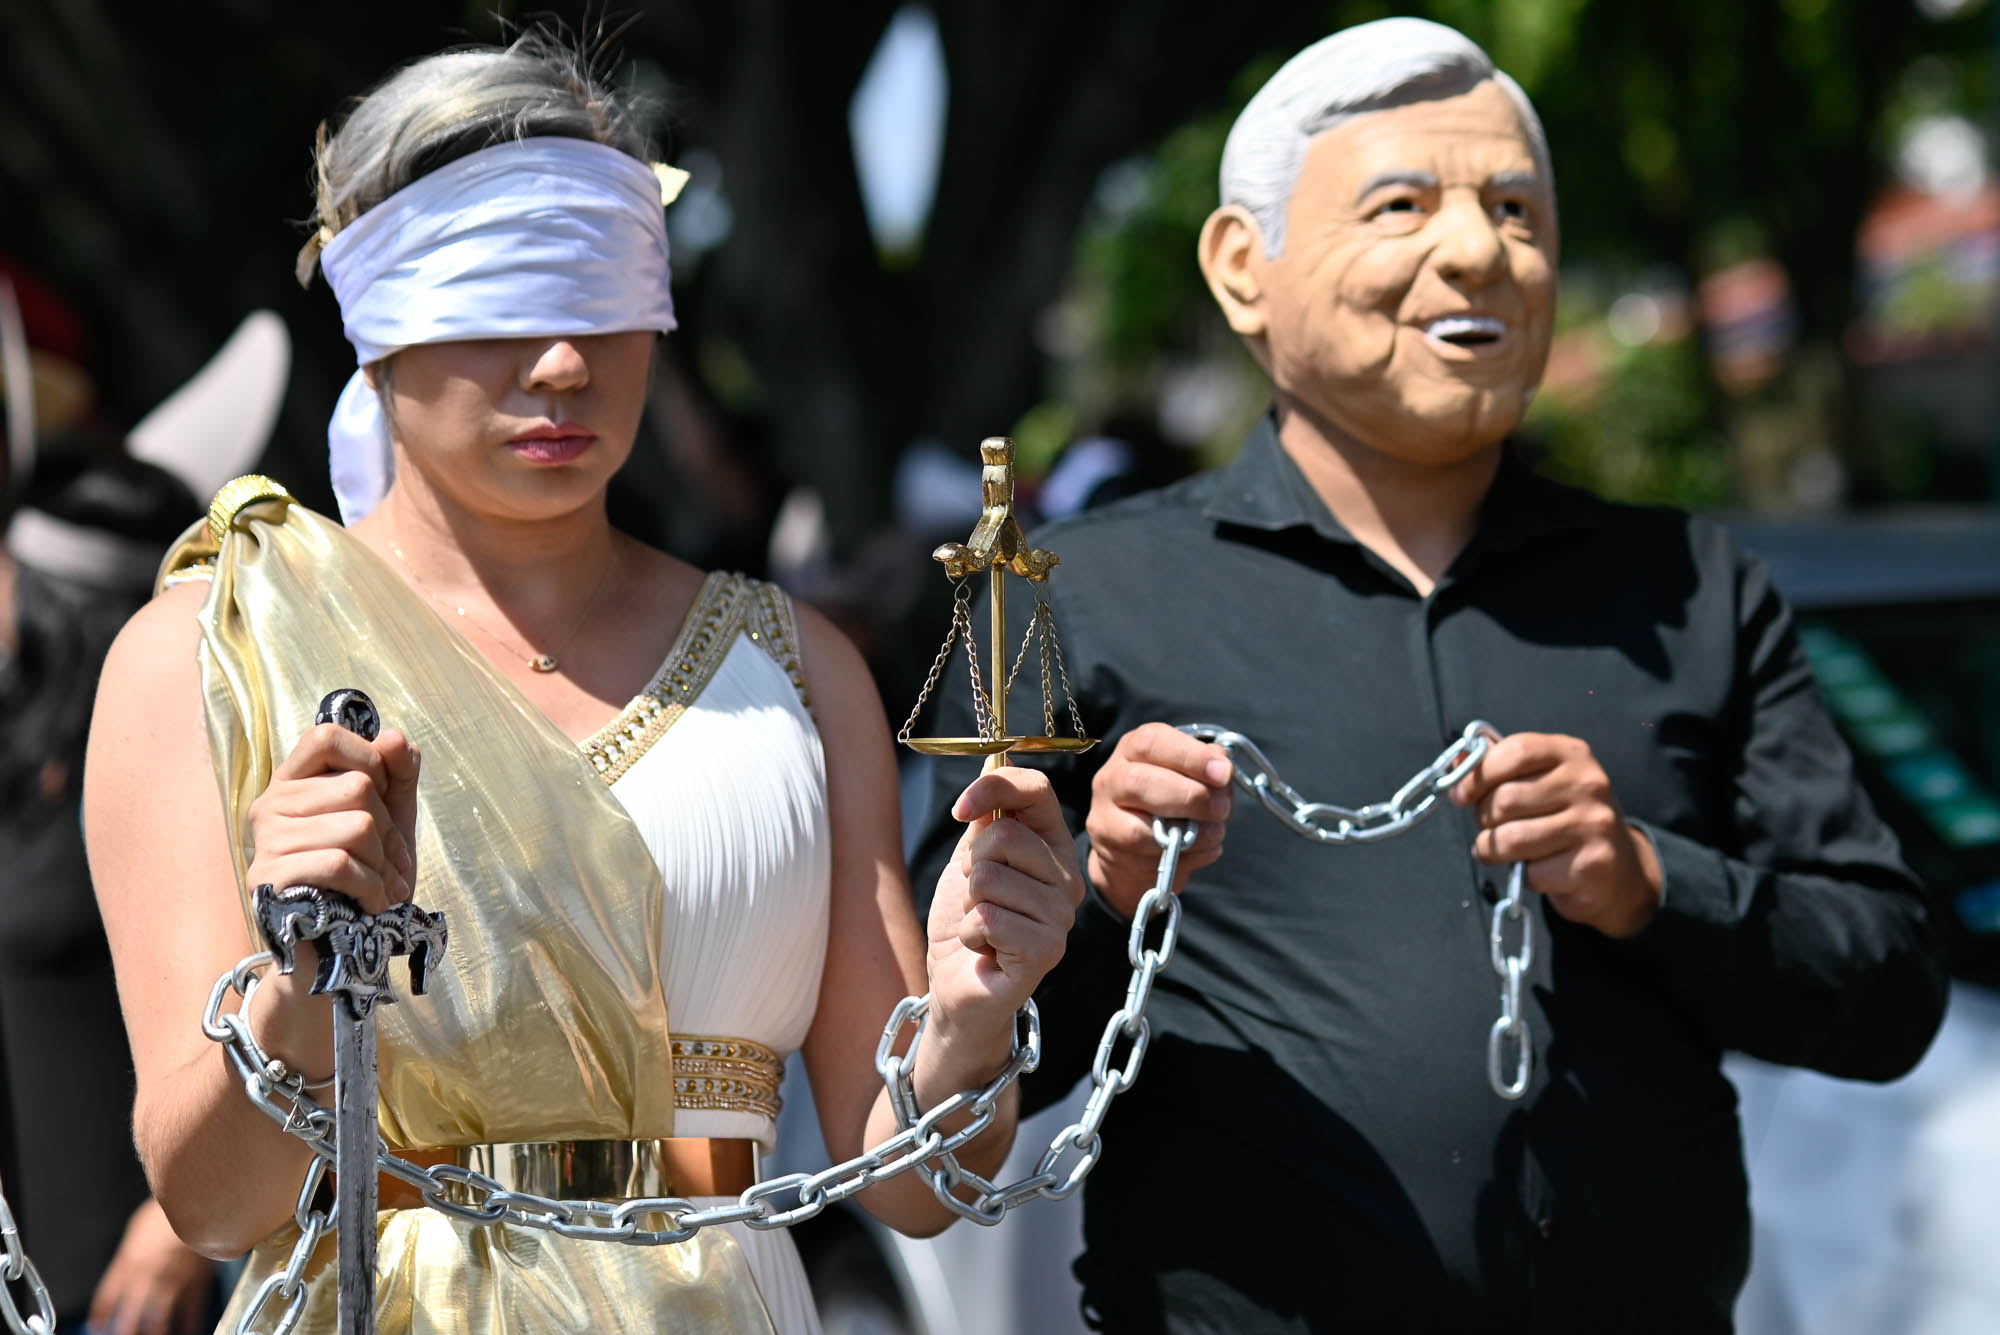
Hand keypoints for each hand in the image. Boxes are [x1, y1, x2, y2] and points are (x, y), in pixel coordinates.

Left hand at [86, 1198, 213, 1334]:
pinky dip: (190, 1323)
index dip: (100, 1315)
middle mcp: (147, 1277)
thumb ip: (131, 1252)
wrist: (198, 1204)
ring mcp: (173, 1281)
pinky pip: (192, 1308)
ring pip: (159, 1318)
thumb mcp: (137, 1229)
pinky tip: (189, 1330)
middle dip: (124, 1331)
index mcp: (129, 1262)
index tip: (98, 1326)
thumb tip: (128, 1264)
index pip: (107, 1296)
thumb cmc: (168, 1212)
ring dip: (155, 1333)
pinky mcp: (196, 1280)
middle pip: (130, 1314)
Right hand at [244, 722, 420, 915]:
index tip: (381, 794)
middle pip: (357, 787)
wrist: (342, 945)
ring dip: (385, 864)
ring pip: (357, 827)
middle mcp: (270, 804)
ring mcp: (265, 842)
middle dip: (390, 830)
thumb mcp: (392, 818)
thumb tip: (394, 737)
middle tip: (393, 862)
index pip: (325, 737)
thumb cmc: (365, 875)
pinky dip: (371, 886)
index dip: (367, 758)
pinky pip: (339, 864)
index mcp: (294, 781)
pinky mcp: (268, 879)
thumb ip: (397, 774)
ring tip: (385, 886)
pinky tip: (373, 902)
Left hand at [924, 765, 1083, 1085]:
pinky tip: (984, 949)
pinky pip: (988, 917)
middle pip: (1004, 833)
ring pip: (989, 878)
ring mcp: (1060, 917)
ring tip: (981, 926)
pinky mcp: (1046, 951)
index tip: (961, 810)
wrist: (956, 987)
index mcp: (1053, 848)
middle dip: (970, 866)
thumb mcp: (970, 858)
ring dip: (968, 905)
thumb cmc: (966, 923)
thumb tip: (996, 758)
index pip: (1037, 790)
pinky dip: (970, 932)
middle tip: (975, 898)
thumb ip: (987, 815)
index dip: (993, 788)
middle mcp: (1067, 879)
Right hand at [1084, 722, 1231, 916]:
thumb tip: (1221, 765)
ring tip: (1215, 832)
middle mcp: (1111, 778)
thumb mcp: (1189, 773)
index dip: (1191, 757)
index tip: (1223, 773)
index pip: (1152, 743)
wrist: (1134, 847)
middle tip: (1221, 808)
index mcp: (1132, 749)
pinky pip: (1147, 861)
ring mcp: (1104, 818)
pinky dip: (1184, 857)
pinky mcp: (1109, 853)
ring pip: (1137, 830)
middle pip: (1138, 783)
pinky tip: (1202, 849)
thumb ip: (1205, 767)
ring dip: (1186, 834)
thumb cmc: (1170, 799)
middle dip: (1188, 797)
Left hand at [1451, 731, 1662, 938]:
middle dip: (1485, 820)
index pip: (1514, 752)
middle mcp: (1588, 784)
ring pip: (1510, 839)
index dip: (1477, 776)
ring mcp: (1594, 824)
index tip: (1461, 796)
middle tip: (1494, 828)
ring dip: (1494, 851)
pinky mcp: (1592, 864)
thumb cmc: (1565, 821)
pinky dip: (1524, 876)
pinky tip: (1538, 870)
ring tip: (1504, 851)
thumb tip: (1455, 764)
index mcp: (1572, 754)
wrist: (1618, 870)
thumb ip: (1499, 770)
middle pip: (1504, 800)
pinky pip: (1531, 872)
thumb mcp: (1539, 783)